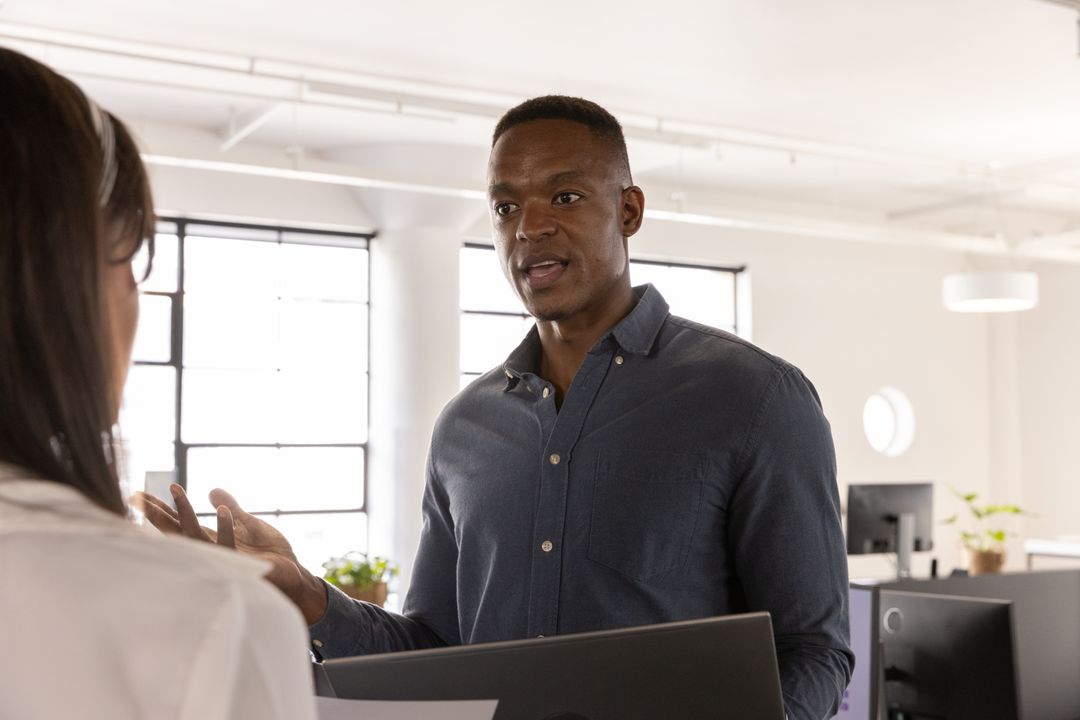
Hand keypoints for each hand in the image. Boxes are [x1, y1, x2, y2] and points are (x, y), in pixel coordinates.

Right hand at [132, 484, 328, 623]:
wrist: (294, 574)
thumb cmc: (271, 553)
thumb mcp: (249, 524)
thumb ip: (232, 507)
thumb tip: (212, 490)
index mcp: (212, 541)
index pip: (180, 524)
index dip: (161, 511)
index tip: (139, 494)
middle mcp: (212, 551)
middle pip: (178, 531)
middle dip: (159, 514)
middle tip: (138, 496)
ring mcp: (223, 559)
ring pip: (196, 537)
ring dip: (186, 513)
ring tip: (176, 489)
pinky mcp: (240, 566)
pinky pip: (227, 547)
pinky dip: (225, 527)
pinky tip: (222, 509)